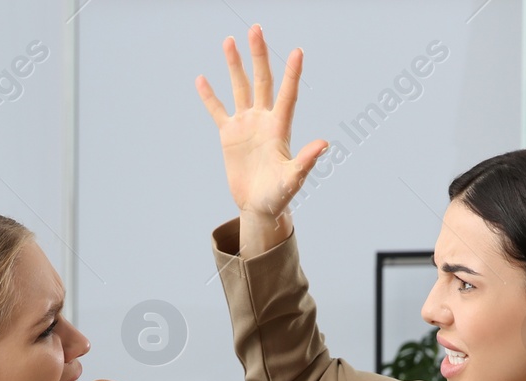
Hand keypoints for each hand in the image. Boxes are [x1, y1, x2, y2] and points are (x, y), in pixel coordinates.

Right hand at [196, 24, 326, 221]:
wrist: (259, 206)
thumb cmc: (280, 195)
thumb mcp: (294, 179)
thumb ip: (306, 160)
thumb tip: (324, 144)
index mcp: (280, 128)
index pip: (288, 94)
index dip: (292, 73)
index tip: (298, 51)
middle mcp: (263, 120)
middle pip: (262, 81)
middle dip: (259, 55)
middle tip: (256, 28)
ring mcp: (245, 125)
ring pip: (239, 88)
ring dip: (234, 65)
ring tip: (229, 41)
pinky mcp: (229, 135)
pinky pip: (217, 111)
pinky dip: (209, 96)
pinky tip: (202, 79)